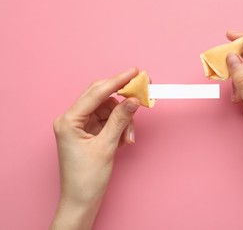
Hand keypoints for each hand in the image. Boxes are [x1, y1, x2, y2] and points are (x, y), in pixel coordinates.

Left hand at [51, 68, 139, 229]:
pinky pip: (110, 121)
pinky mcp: (90, 132)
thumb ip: (120, 120)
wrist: (82, 201)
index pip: (96, 93)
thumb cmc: (86, 179)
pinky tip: (124, 140)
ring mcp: (82, 126)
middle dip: (122, 98)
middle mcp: (73, 119)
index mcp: (69, 120)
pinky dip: (120, 128)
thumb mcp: (106, 147)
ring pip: (109, 110)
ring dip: (124, 121)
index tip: (134, 72)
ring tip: (129, 139)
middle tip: (141, 93)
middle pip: (102, 98)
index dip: (117, 81)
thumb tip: (133, 100)